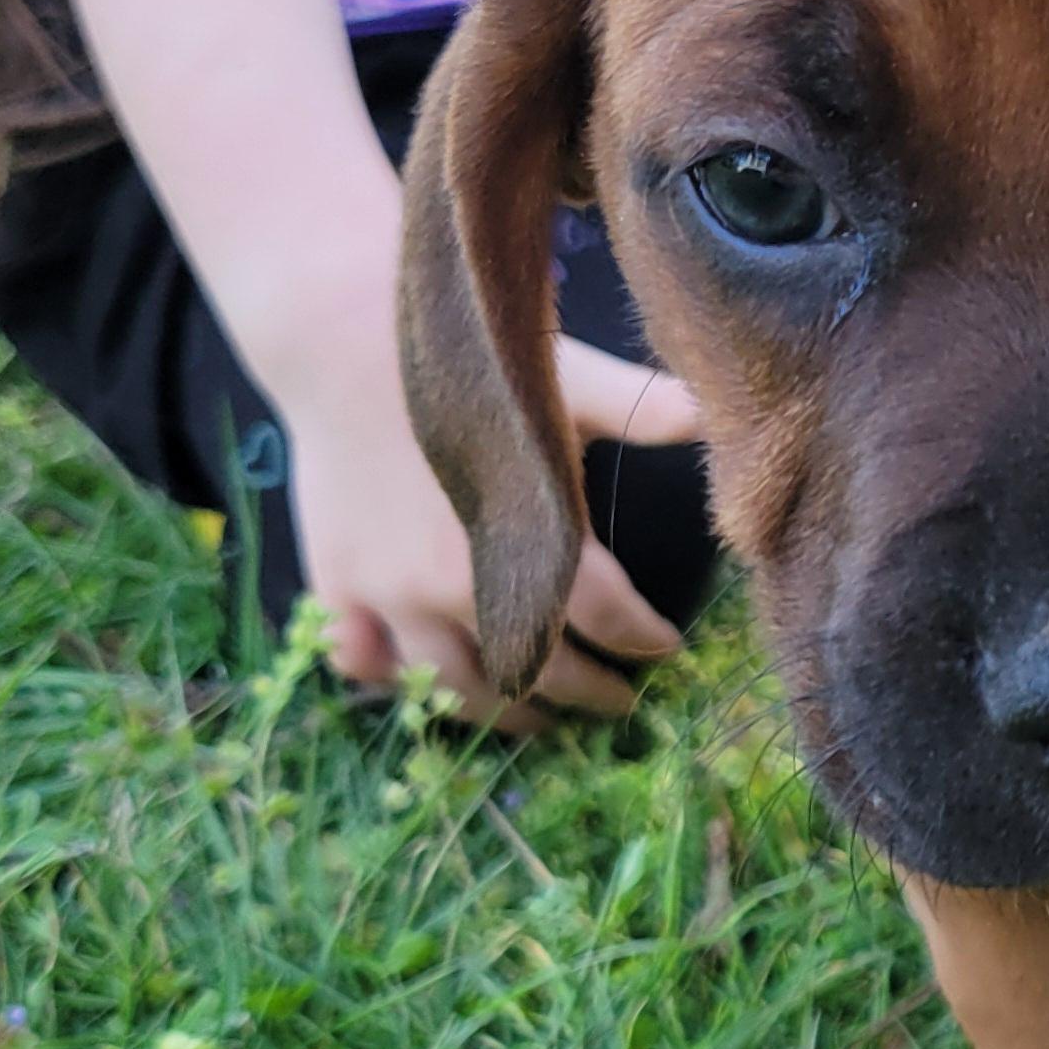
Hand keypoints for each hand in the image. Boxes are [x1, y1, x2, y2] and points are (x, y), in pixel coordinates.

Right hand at [282, 307, 700, 726]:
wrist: (343, 333)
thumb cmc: (467, 360)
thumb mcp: (563, 379)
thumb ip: (640, 407)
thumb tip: (710, 410)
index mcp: (534, 538)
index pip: (611, 618)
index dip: (645, 641)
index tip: (665, 649)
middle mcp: (464, 584)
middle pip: (539, 672)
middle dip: (586, 694)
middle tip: (614, 704)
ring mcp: (393, 594)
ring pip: (455, 687)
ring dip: (503, 712)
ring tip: (532, 716)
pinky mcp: (338, 584)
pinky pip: (366, 662)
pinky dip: (395, 682)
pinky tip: (422, 682)